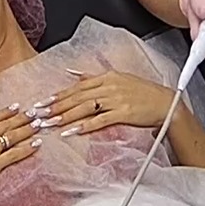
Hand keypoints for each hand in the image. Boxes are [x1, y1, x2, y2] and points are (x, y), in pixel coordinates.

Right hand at [0, 101, 37, 205]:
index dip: (6, 112)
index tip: (16, 106)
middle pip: (4, 125)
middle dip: (21, 118)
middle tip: (34, 112)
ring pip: (11, 136)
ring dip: (27, 129)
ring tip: (38, 124)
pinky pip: (14, 153)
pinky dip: (27, 148)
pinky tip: (36, 144)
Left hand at [49, 65, 178, 139]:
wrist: (166, 104)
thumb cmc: (143, 93)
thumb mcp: (119, 79)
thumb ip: (94, 77)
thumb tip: (73, 74)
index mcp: (107, 77)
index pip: (77, 86)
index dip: (59, 94)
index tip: (43, 102)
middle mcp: (110, 86)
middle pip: (77, 96)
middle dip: (56, 106)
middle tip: (39, 114)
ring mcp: (117, 99)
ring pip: (85, 107)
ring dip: (65, 116)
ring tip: (50, 123)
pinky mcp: (124, 113)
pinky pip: (100, 120)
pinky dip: (84, 126)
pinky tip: (72, 132)